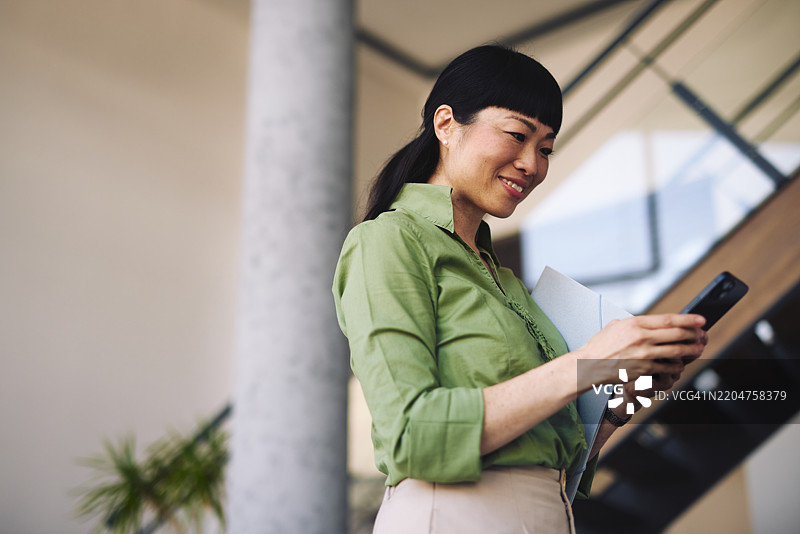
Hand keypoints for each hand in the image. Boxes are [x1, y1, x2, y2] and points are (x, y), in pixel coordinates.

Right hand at [576, 314, 707, 388]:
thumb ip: (632, 323)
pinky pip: (666, 367)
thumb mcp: (614, 326)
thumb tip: (647, 322)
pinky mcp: (643, 368)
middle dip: (693, 333)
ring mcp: (643, 353)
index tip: (700, 319)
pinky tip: (680, 365)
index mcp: (635, 323)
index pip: (668, 319)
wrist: (588, 365)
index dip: (688, 319)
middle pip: (676, 333)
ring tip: (698, 349)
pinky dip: (676, 366)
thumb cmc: (599, 346)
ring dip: (690, 350)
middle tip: (703, 334)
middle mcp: (641, 337)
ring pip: (675, 350)